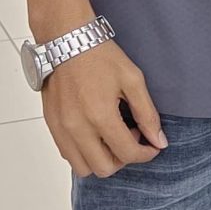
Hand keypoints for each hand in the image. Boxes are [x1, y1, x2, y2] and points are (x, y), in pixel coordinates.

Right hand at [42, 40, 167, 178]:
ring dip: (101, 159)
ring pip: (82, 167)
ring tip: (111, 137)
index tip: (151, 145)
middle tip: (131, 137)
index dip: (146, 154)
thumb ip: (147, 114)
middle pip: (104, 168)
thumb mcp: (133, 80)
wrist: (66, 41)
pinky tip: (94, 133)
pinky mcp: (51, 124)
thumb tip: (159, 141)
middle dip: (123, 159)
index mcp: (100, 115)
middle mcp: (77, 127)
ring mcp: (61, 128)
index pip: (127, 154)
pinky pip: (67, 154)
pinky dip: (83, 152)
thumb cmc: (99, 56)